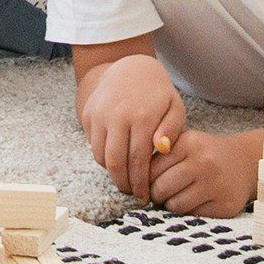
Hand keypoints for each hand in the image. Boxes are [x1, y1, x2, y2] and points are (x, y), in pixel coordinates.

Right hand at [78, 53, 186, 202]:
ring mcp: (100, 113)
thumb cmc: (157, 93)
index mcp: (142, 116)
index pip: (138, 161)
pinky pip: (92, 145)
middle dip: (123, 184)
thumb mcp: (174, 107)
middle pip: (116, 163)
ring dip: (112, 173)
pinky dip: (102, 157)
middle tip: (132, 193)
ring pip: (100, 156)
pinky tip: (116, 158)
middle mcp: (117, 115)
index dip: (140, 183)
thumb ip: (171, 130)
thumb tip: (163, 149)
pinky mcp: (88, 113)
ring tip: (124, 178)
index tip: (144, 197)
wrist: (131, 67)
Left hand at [150, 128, 259, 217]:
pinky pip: (192, 215)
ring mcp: (215, 184)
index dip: (145, 179)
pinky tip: (193, 202)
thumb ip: (161, 153)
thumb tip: (132, 176)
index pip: (151, 168)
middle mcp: (203, 161)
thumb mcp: (185, 143)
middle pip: (161, 188)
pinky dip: (188, 212)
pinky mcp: (224, 205)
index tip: (146, 183)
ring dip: (170, 205)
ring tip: (174, 197)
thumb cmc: (204, 153)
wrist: (244, 163)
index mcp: (189, 142)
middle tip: (158, 194)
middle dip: (155, 195)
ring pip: (175, 205)